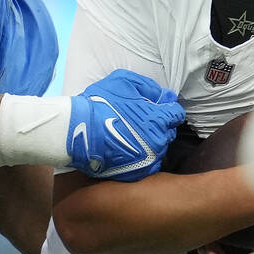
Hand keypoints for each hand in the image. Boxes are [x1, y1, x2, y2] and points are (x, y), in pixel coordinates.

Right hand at [67, 70, 185, 181]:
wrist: (77, 130)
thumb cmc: (99, 104)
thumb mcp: (124, 82)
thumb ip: (148, 87)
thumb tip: (165, 95)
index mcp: (158, 118)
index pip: (176, 114)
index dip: (166, 109)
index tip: (156, 108)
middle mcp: (158, 140)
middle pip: (168, 132)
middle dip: (158, 126)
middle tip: (139, 122)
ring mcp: (148, 158)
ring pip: (159, 148)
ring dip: (150, 142)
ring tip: (130, 136)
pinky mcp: (138, 172)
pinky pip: (149, 164)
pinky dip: (143, 157)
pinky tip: (129, 150)